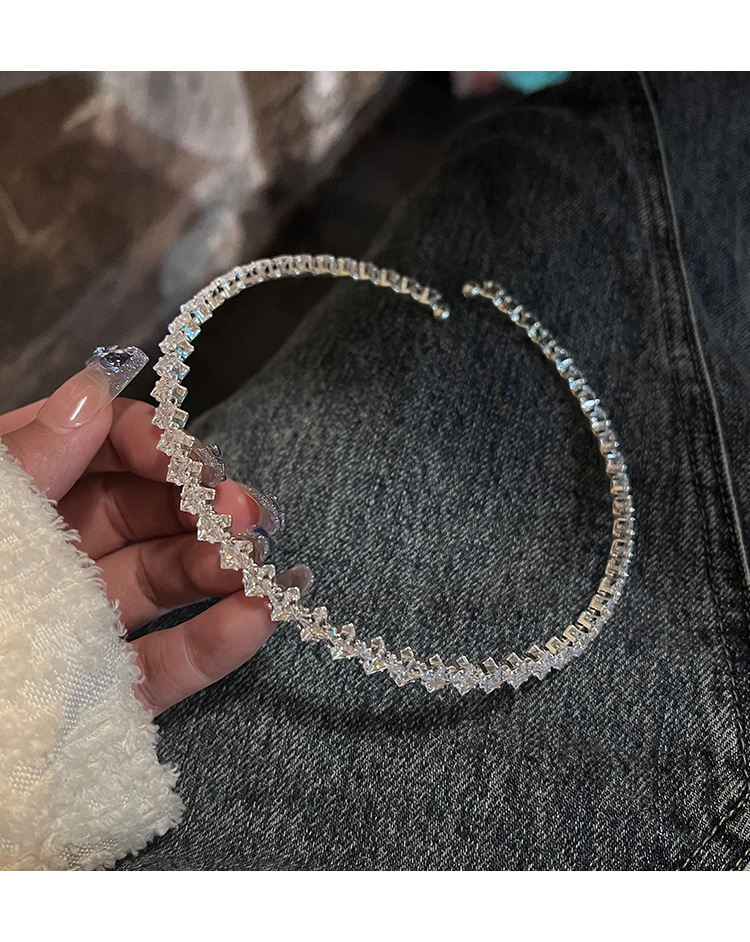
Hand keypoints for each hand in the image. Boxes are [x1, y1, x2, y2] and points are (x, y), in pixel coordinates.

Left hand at [0, 351, 304, 715]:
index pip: (93, 445)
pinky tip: (258, 617)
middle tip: (244, 512)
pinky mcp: (100, 691)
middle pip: (142, 510)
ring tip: (261, 563)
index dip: (148, 443)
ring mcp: (77, 621)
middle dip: (200, 505)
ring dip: (220, 565)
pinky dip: (214, 640)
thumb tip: (93, 391)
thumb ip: (24, 463)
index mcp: (12, 495)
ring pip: (162, 580)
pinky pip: (163, 661)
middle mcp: (50, 550)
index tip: (186, 459)